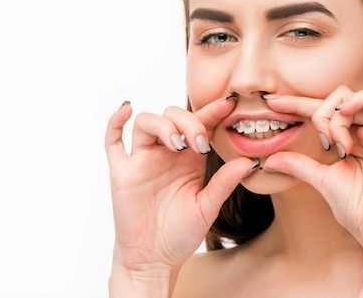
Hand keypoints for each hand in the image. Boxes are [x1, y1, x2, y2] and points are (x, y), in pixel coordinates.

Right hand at [104, 97, 256, 276]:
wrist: (155, 260)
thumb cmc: (181, 233)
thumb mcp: (208, 207)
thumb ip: (224, 182)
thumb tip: (250, 161)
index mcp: (190, 158)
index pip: (200, 124)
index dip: (212, 111)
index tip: (229, 103)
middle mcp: (166, 154)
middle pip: (172, 116)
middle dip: (188, 122)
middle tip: (199, 143)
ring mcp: (142, 160)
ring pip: (146, 123)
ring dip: (163, 126)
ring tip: (177, 146)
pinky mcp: (122, 172)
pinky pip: (112, 141)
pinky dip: (115, 122)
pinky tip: (126, 110)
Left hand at [262, 86, 362, 254]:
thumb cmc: (356, 208)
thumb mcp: (321, 179)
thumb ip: (299, 164)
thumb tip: (269, 160)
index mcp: (354, 139)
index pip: (325, 111)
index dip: (298, 103)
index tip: (273, 104)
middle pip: (338, 97)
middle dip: (317, 110)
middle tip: (318, 138)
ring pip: (353, 96)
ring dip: (334, 114)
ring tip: (332, 141)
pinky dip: (359, 101)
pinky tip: (344, 116)